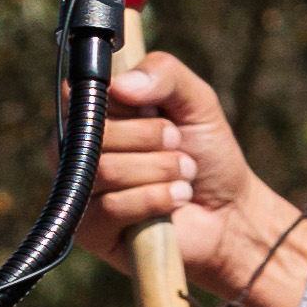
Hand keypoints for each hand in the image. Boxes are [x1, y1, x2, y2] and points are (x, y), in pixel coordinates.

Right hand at [83, 50, 306, 306]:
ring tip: (184, 173)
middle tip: (179, 144)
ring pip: (105, 170)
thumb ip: (165, 76)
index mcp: (91, 117)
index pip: (76, 93)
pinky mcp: (90, 231)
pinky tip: (178, 197)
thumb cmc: (206, 152)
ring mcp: (78, 192)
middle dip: (153, 137)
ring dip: (162, 169)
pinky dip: (158, 198)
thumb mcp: (197, 102)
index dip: (120, 100)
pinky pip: (113, 207)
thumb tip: (119, 85)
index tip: (154, 108)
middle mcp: (75, 152)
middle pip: (93, 133)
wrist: (231, 210)